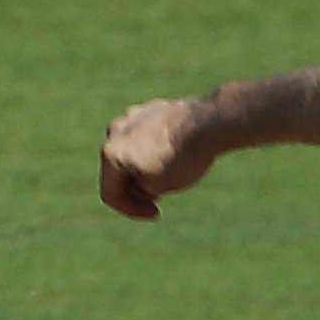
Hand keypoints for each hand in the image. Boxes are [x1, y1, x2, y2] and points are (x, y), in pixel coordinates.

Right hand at [99, 97, 215, 219]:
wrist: (209, 125)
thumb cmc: (182, 159)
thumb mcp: (158, 187)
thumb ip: (141, 189)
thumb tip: (140, 182)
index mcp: (110, 153)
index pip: (110, 193)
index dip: (131, 210)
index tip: (156, 213)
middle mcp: (115, 130)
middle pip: (118, 169)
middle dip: (138, 186)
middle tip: (162, 194)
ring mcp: (133, 115)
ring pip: (133, 149)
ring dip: (146, 165)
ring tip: (173, 172)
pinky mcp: (152, 107)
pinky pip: (148, 134)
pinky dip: (157, 148)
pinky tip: (179, 153)